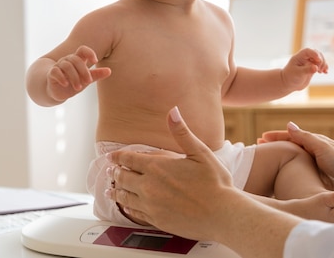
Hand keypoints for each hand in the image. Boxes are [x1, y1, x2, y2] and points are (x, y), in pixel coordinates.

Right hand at [46, 45, 110, 101]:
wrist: (58, 91)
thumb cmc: (74, 82)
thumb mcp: (86, 79)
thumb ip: (97, 75)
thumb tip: (109, 71)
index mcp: (77, 59)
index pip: (82, 49)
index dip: (89, 52)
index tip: (96, 61)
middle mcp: (68, 60)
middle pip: (76, 59)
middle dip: (83, 70)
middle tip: (88, 81)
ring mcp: (59, 66)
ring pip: (67, 65)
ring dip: (74, 77)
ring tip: (79, 87)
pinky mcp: (52, 73)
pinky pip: (56, 71)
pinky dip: (62, 77)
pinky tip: (66, 84)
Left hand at [105, 107, 233, 240]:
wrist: (223, 214)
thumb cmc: (215, 183)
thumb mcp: (200, 152)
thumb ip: (182, 132)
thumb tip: (173, 112)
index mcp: (157, 167)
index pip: (129, 159)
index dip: (118, 157)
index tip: (112, 157)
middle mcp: (149, 186)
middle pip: (123, 178)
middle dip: (116, 173)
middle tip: (111, 171)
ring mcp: (151, 205)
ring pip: (125, 196)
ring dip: (116, 191)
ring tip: (111, 190)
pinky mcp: (156, 220)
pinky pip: (135, 213)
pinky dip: (127, 208)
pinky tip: (127, 207)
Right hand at [259, 122, 333, 188]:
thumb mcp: (323, 148)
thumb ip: (306, 137)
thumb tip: (289, 125)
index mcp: (316, 142)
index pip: (292, 136)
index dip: (276, 136)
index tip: (260, 138)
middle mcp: (316, 151)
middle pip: (291, 144)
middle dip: (275, 143)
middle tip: (258, 145)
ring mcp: (317, 163)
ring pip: (293, 156)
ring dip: (280, 154)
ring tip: (266, 156)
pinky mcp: (318, 176)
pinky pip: (299, 167)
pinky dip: (287, 165)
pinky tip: (281, 171)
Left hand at [282, 48, 327, 90]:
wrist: (289, 84)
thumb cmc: (290, 77)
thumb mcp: (298, 73)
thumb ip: (307, 70)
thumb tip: (315, 67)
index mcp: (299, 57)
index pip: (308, 51)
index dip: (314, 54)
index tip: (318, 60)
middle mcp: (305, 58)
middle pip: (316, 54)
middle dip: (320, 60)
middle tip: (318, 69)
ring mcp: (310, 63)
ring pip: (320, 59)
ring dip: (323, 64)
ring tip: (321, 71)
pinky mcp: (313, 68)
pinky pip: (321, 65)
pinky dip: (324, 68)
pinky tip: (325, 72)